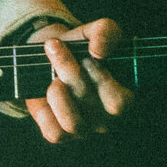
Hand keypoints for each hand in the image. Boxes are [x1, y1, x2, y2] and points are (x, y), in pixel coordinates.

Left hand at [23, 19, 133, 142]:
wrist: (51, 57)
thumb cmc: (80, 48)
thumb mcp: (95, 32)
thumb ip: (106, 32)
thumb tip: (99, 50)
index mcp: (123, 96)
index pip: (119, 100)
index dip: (101, 77)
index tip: (86, 54)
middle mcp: (106, 118)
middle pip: (92, 105)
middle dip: (70, 73)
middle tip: (54, 48)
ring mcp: (84, 129)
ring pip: (72, 123)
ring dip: (58, 95)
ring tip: (52, 77)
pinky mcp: (61, 135)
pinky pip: (53, 133)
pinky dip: (45, 112)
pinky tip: (44, 93)